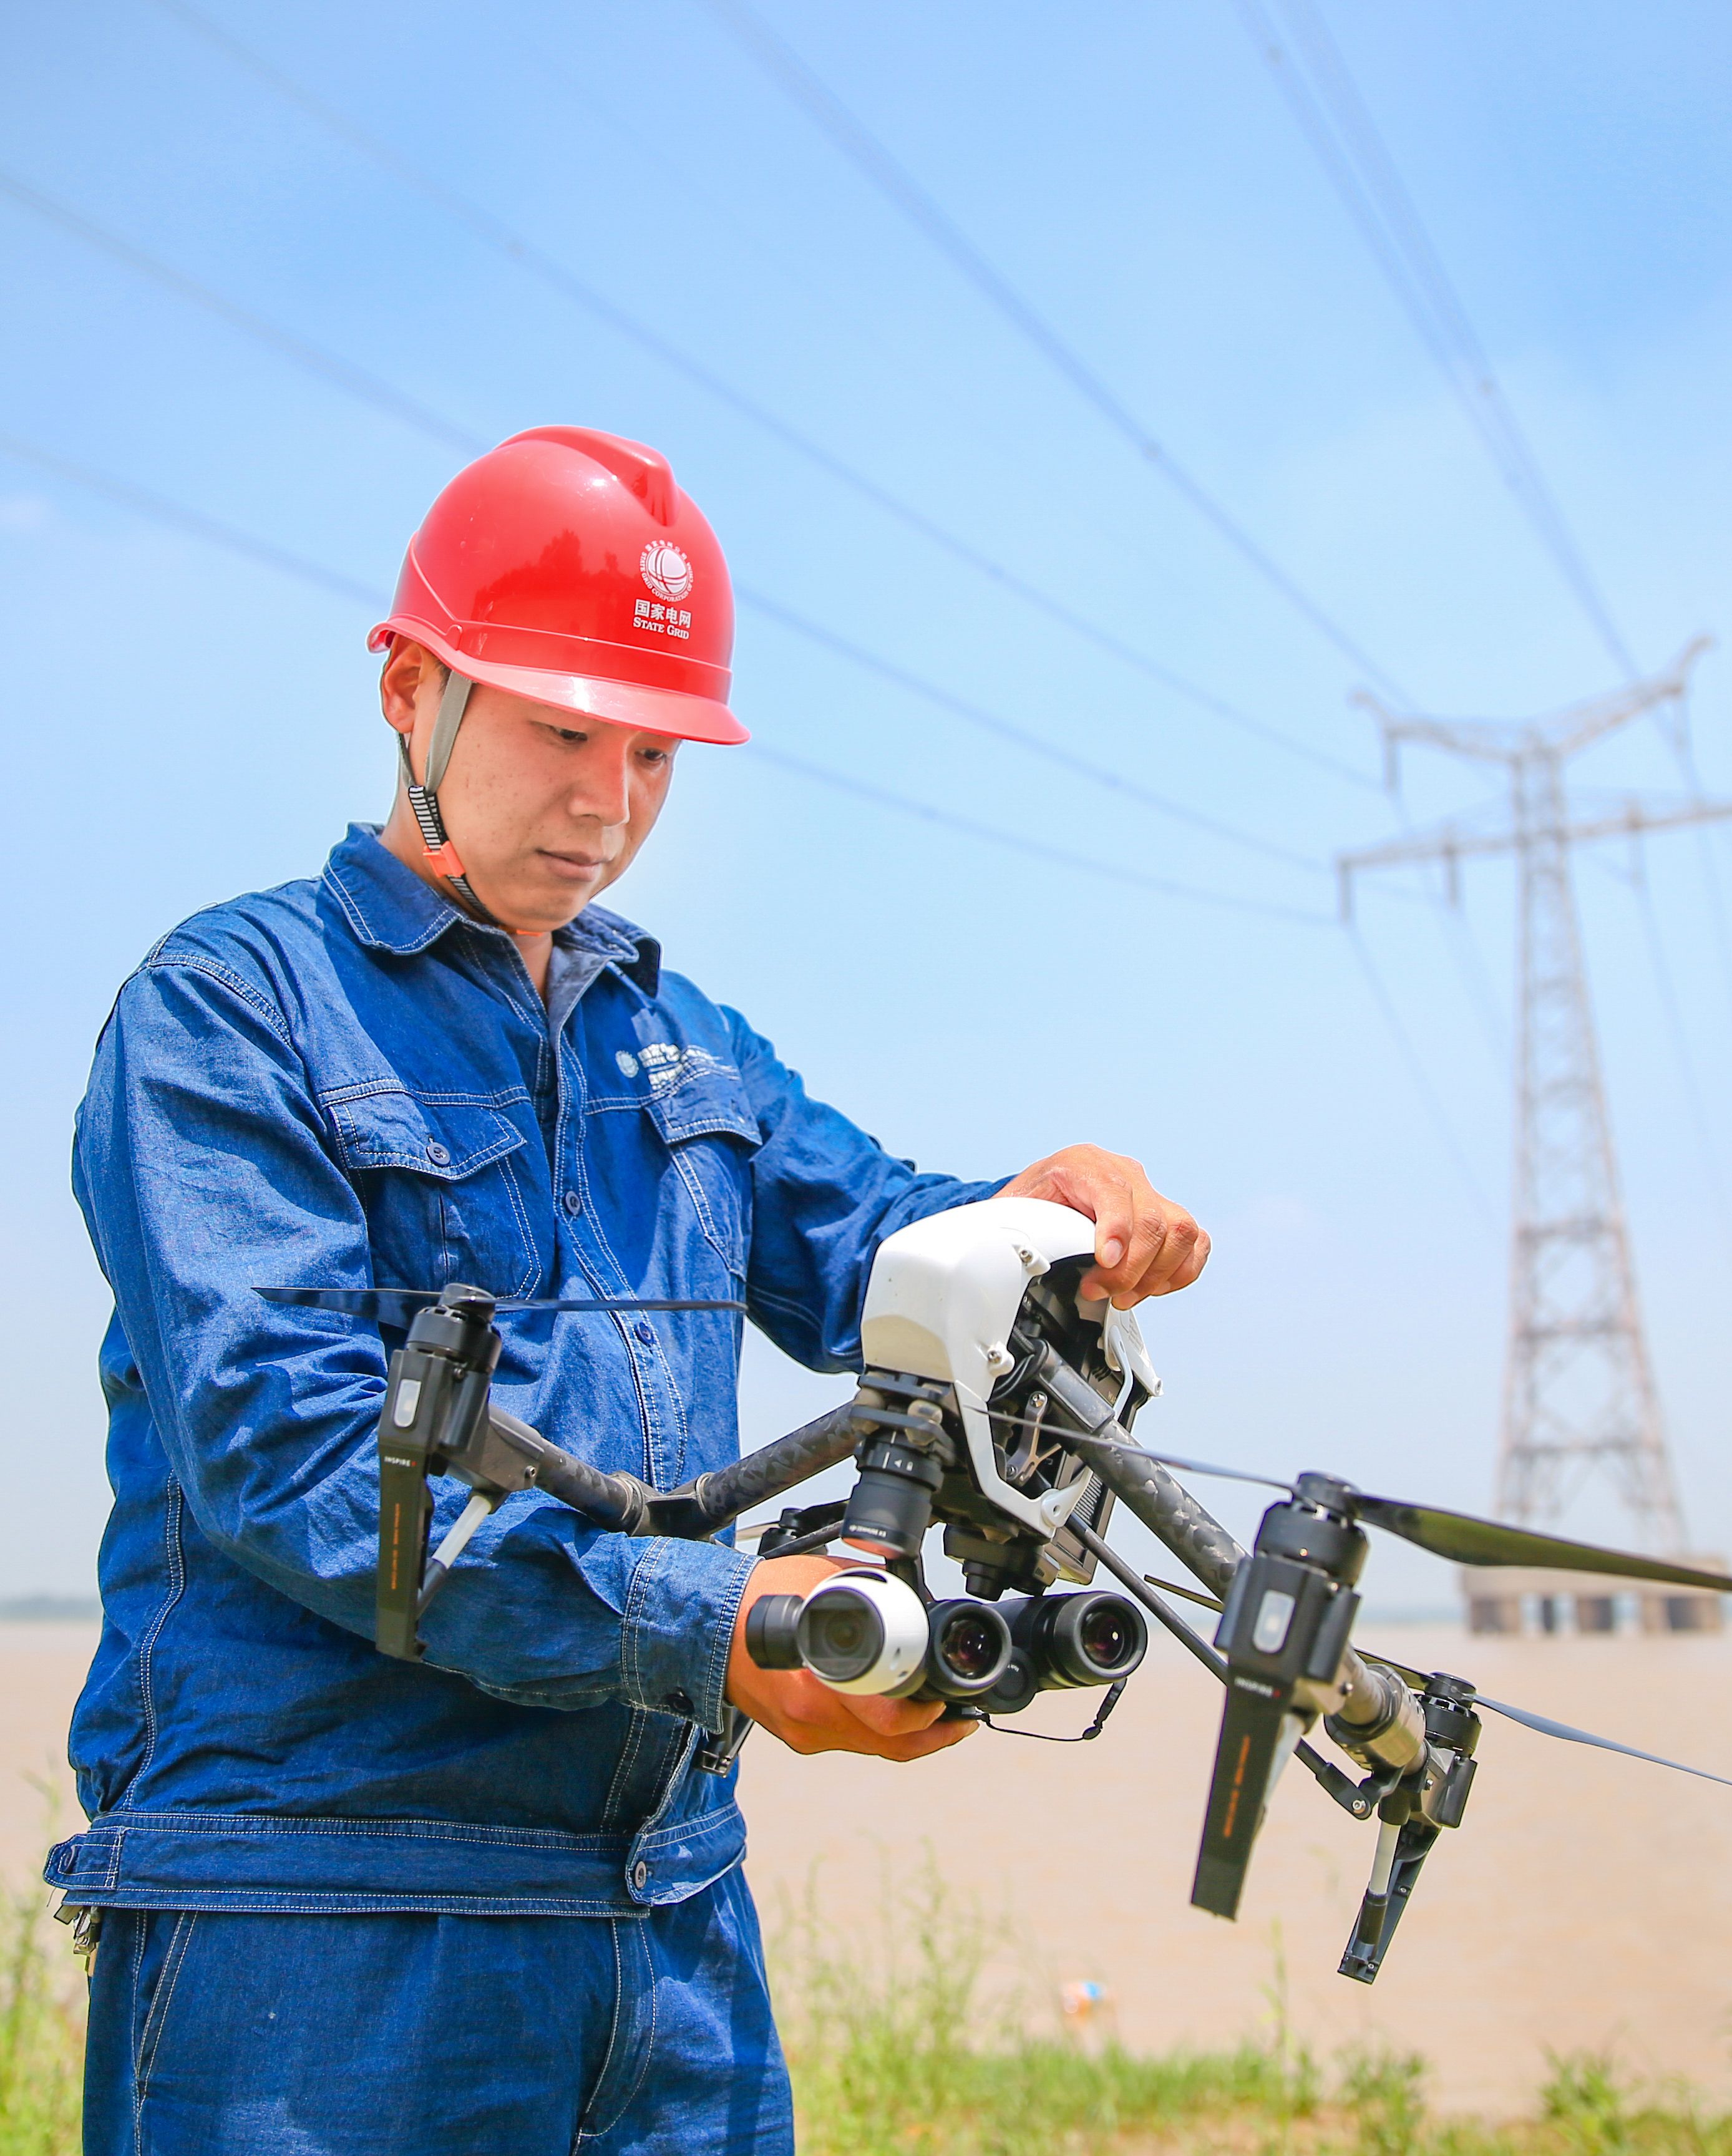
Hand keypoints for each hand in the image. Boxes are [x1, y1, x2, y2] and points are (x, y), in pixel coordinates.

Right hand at [725, 1555, 975, 1761]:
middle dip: (933, 1737)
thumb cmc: (758, 1600)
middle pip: (888, 1745)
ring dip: (907, 1737)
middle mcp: (812, 1721)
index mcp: (819, 1690)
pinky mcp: (795, 1735)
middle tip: (962, 1722)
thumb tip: (911, 1594)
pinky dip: (874, 1732)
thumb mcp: (823, 1582)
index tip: (952, 1704)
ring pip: (870, 1746)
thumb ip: (869, 1588)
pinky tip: (890, 1714)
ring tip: (938, 1719)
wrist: (704, 1625)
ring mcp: (802, 1733)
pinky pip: (847, 1740)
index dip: (930, 1721)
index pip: (891, 1723)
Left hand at [1002, 1144, 1208, 1306]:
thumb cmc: (1035, 1198)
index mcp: (1084, 1164)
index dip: (1116, 1230)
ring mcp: (1151, 1192)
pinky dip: (1181, 1270)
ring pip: (1181, 1230)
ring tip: (1125, 1295)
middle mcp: (1125, 1173)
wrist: (1049, 1186)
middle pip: (1151, 1219)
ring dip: (1157, 1274)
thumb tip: (1019, 1256)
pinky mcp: (1168, 1214)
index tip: (1105, 1262)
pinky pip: (1195, 1241)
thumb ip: (1019, 1224)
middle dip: (1130, 1269)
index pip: (1114, 1191)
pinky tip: (1155, 1286)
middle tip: (1103, 1292)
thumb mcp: (1016, 1204)